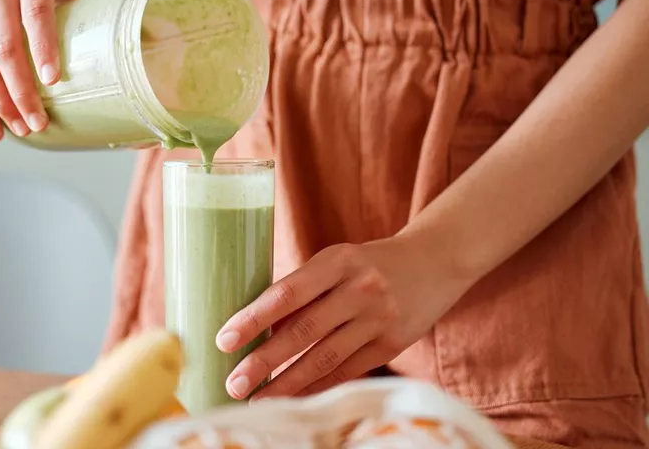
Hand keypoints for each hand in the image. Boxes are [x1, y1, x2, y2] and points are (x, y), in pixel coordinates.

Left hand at [216, 234, 473, 399]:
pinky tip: (295, 398)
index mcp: (338, 260)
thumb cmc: (369, 262)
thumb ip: (304, 289)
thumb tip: (260, 329)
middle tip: (234, 382)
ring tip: (258, 399)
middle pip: (303, 331)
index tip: (225, 340)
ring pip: (325, 358)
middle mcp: (359, 288)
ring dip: (288, 384)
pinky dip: (318, 387)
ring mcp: (379, 318)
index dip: (253, 319)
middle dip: (264, 361)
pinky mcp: (393, 344)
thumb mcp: (337, 261)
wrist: (435, 261)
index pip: (287, 293)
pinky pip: (348, 370)